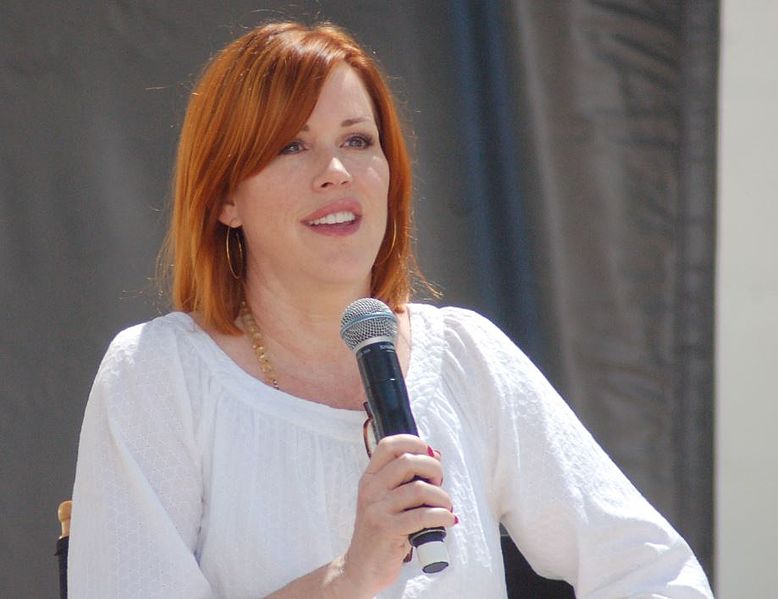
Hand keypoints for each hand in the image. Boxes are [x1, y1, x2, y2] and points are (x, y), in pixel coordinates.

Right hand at [340, 435, 455, 595]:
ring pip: (420, 489)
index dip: (414, 442)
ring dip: (442, 497)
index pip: (389, 445)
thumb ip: (405, 480)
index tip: (430, 453)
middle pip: (409, 461)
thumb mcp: (386, 500)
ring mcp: (377, 509)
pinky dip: (442, 516)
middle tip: (439, 485)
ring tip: (446, 507)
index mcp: (370, 478)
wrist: (362, 567)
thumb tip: (435, 455)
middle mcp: (371, 489)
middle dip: (434, 469)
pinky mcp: (388, 530)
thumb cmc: (382, 530)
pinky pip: (423, 516)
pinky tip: (447, 520)